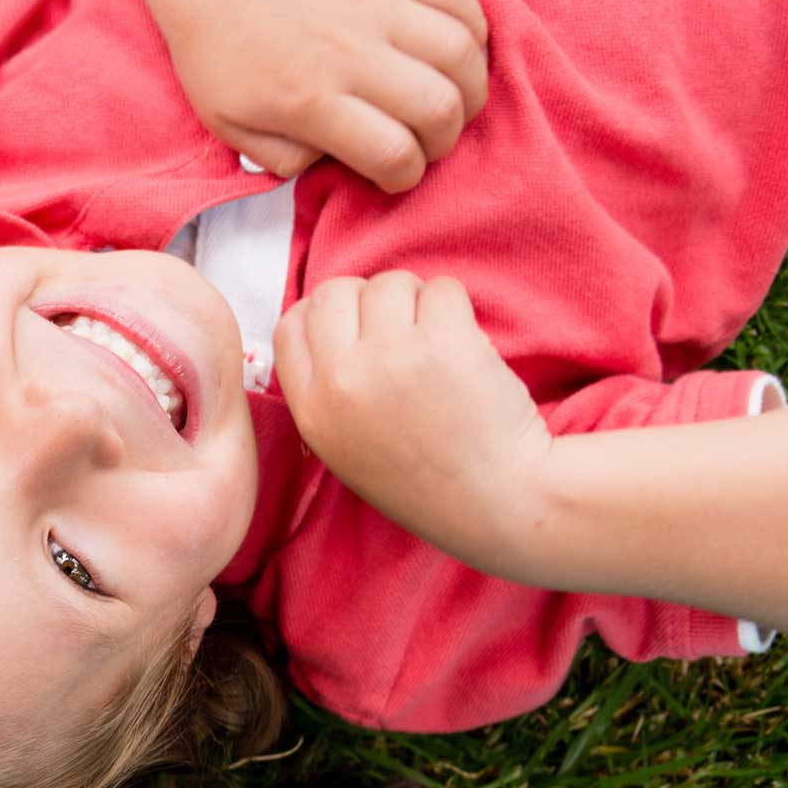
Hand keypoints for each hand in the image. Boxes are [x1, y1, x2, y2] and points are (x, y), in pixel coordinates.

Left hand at [111, 0, 488, 192]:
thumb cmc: (215, 48)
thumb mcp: (227, 124)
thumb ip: (281, 159)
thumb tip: (333, 164)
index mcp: (309, 99)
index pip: (391, 153)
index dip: (405, 177)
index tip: (395, 174)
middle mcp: (349, 53)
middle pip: (439, 108)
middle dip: (444, 141)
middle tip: (426, 142)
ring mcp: (374, 5)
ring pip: (460, 54)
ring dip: (470, 88)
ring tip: (451, 100)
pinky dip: (474, 30)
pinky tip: (458, 52)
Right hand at [273, 272, 546, 566]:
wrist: (496, 504)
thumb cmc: (426, 479)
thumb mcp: (345, 449)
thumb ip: (327, 391)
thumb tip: (329, 324)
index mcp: (314, 410)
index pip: (291, 325)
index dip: (322, 314)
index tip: (355, 325)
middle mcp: (343, 380)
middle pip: (334, 292)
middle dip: (368, 298)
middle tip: (402, 330)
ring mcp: (391, 357)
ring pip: (390, 283)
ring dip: (417, 300)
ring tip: (438, 341)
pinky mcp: (444, 343)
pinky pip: (442, 288)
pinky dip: (456, 306)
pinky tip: (466, 345)